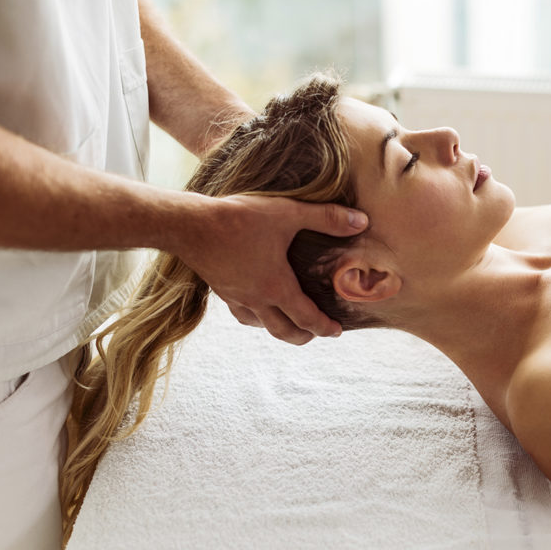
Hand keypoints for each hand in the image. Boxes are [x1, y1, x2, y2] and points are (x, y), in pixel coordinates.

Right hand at [179, 195, 367, 344]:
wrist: (188, 225)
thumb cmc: (238, 219)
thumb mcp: (288, 213)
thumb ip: (326, 218)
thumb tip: (362, 222)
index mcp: (276, 287)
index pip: (306, 318)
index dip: (324, 327)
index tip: (337, 332)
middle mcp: (256, 299)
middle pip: (284, 331)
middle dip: (304, 336)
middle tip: (316, 334)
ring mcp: (235, 297)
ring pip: (260, 325)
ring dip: (278, 328)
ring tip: (289, 323)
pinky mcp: (220, 288)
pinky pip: (241, 313)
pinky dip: (254, 316)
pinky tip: (256, 305)